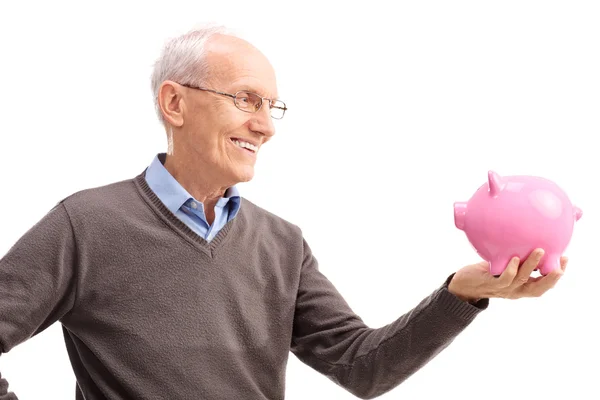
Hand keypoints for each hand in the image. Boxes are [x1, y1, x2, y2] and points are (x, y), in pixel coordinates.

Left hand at [447, 249, 566, 301]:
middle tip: (560, 262)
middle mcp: (515, 290)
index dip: (556, 275)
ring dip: (532, 265)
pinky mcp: (491, 284)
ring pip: (522, 279)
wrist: (464, 284)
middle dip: (551, 276)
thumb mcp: (506, 265)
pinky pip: (504, 279)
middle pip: (538, 288)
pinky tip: (515, 259)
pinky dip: (511, 269)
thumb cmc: (486, 272)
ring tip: (539, 251)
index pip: (544, 284)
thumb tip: (527, 238)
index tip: (565, 259)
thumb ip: (518, 257)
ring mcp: (504, 289)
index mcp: (522, 287)